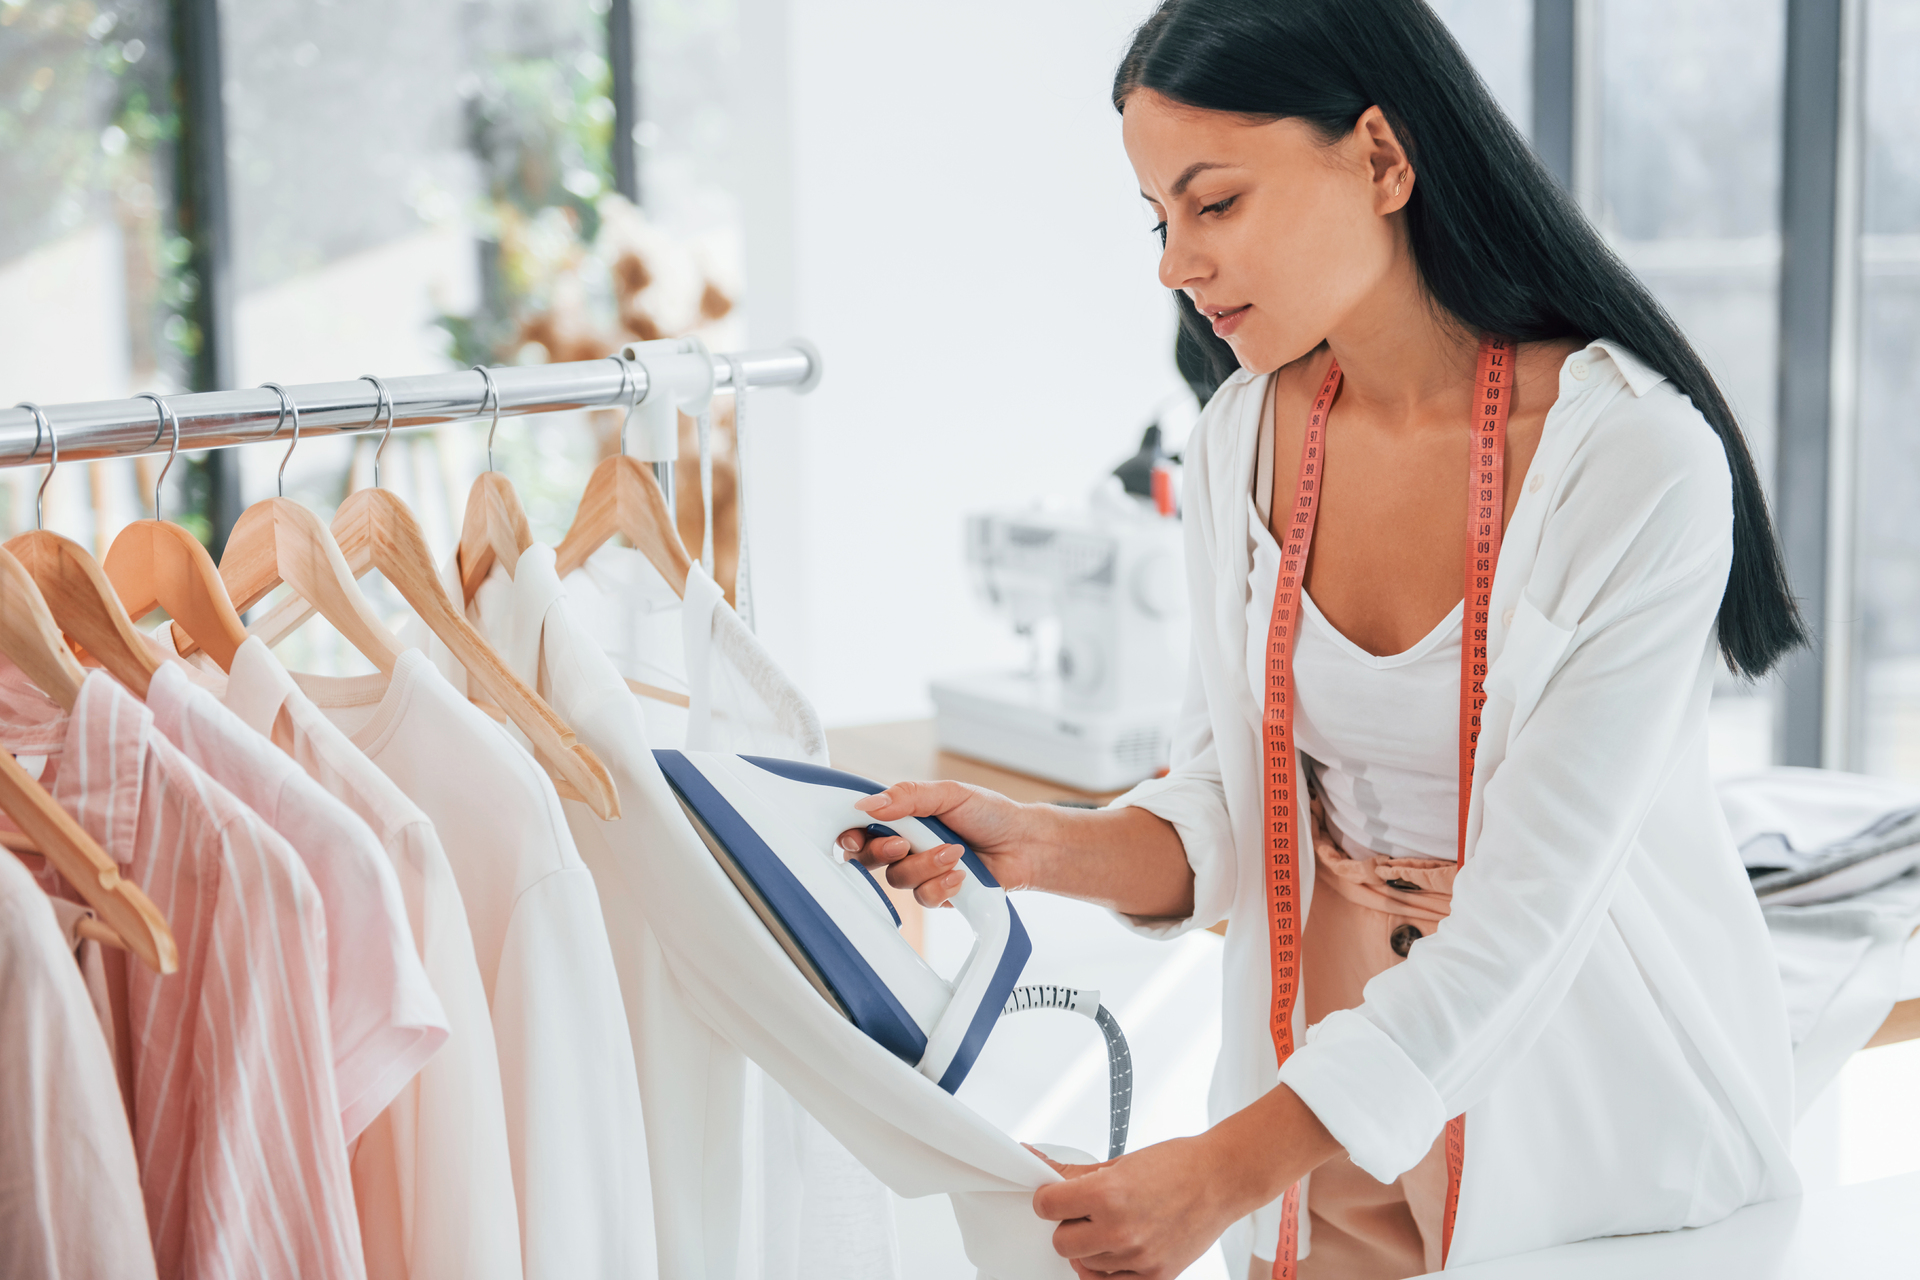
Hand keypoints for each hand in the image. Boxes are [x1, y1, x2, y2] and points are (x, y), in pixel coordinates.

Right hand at [836, 780, 1047, 907]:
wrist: (1025, 843)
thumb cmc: (990, 813)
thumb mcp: (949, 794)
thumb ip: (908, 797)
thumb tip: (868, 804)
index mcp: (903, 817)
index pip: (862, 827)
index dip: (850, 834)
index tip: (854, 835)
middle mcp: (906, 845)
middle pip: (867, 858)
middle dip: (881, 853)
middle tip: (904, 844)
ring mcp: (920, 871)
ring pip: (898, 879)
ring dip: (925, 865)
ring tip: (955, 852)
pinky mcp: (937, 893)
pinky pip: (923, 897)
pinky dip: (942, 884)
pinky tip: (961, 874)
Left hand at [1029, 1138, 1240, 1278]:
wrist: (1221, 1180)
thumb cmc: (1176, 1166)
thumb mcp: (1119, 1163)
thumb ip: (1075, 1173)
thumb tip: (1036, 1160)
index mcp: (1106, 1194)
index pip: (1047, 1206)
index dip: (1049, 1199)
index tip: (1056, 1197)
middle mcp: (1119, 1229)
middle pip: (1061, 1242)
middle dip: (1068, 1226)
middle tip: (1085, 1213)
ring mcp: (1137, 1257)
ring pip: (1085, 1265)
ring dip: (1092, 1247)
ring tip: (1113, 1225)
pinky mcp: (1155, 1276)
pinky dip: (1110, 1269)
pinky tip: (1119, 1249)